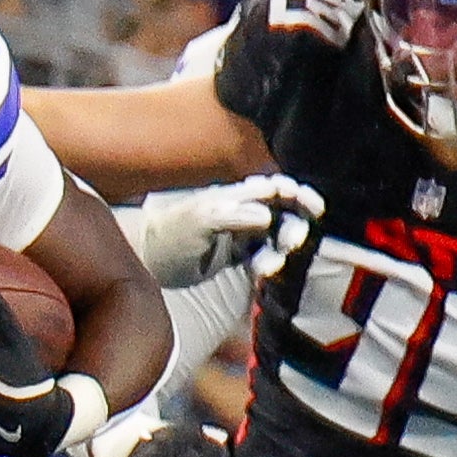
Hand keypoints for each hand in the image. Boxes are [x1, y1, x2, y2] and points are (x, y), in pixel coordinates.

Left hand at [121, 175, 324, 286]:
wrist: (149, 263)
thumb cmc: (168, 234)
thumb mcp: (198, 220)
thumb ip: (232, 215)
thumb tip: (266, 215)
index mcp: (234, 192)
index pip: (272, 187)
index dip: (293, 193)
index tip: (307, 203)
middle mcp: (242, 209)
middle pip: (282, 209)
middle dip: (296, 220)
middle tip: (296, 236)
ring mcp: (242, 233)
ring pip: (277, 234)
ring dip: (284, 242)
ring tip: (281, 254)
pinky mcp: (239, 257)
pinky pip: (264, 257)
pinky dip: (269, 262)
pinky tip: (267, 268)